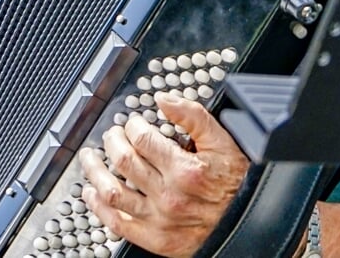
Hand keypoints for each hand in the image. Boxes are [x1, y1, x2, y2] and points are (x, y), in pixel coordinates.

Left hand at [80, 94, 249, 257]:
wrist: (249, 222)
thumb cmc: (236, 183)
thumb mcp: (223, 142)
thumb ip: (193, 116)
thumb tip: (164, 99)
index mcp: (185, 169)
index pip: (141, 139)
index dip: (131, 125)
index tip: (132, 124)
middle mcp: (169, 195)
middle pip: (123, 161)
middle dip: (111, 141)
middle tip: (111, 135)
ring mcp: (160, 219)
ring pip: (112, 192)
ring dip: (95, 171)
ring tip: (90, 158)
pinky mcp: (156, 239)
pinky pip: (118, 223)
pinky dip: (99, 207)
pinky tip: (92, 194)